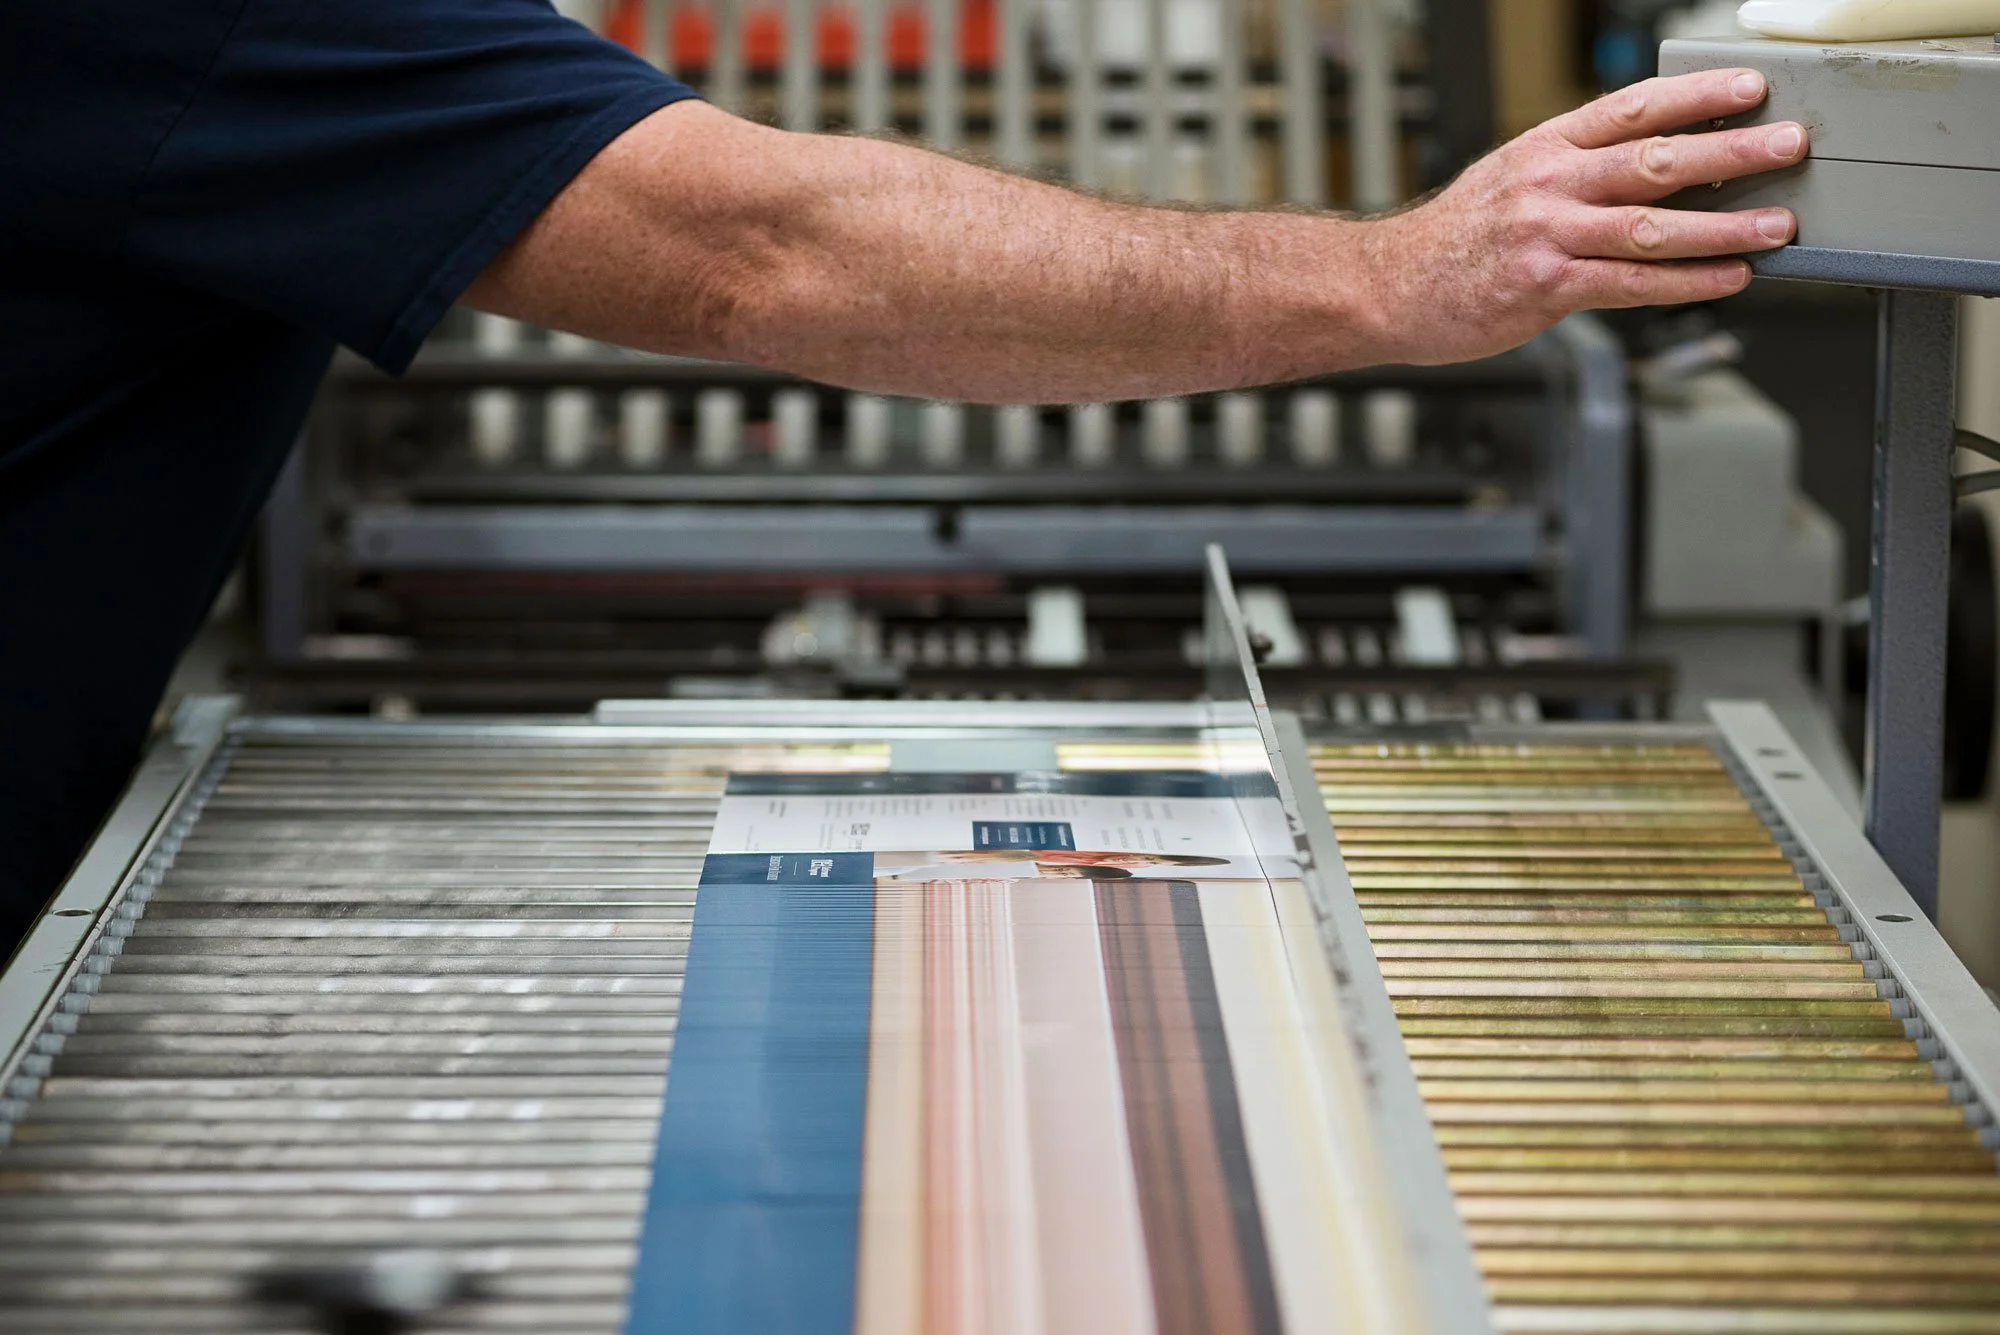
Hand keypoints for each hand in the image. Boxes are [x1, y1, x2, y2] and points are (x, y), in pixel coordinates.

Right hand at [1361, 68, 1806, 364]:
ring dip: (1725, 225)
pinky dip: (1687, 283)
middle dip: (1733, 151)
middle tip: (1790, 144)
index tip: (1751, 89)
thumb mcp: (1509, 180)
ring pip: (1653, 225)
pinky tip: (1728, 278)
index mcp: (1544, 147)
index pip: (1633, 108)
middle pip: (1656, 159)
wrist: (1386, 288)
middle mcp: (1548, 184)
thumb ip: (1575, 171)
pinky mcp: (1545, 288)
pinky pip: (1631, 284)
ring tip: (1778, 225)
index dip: (1697, 94)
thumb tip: (1656, 166)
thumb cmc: (1452, 242)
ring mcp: (1547, 236)